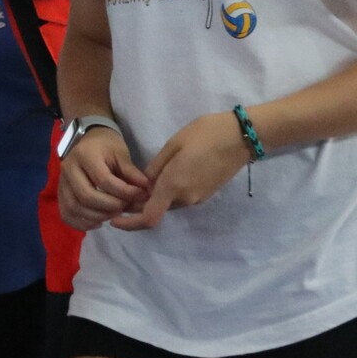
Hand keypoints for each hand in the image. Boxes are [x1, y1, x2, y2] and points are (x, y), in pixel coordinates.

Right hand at [59, 125, 152, 231]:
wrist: (88, 141)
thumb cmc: (107, 146)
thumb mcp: (121, 153)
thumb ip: (132, 172)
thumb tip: (145, 190)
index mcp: (85, 155)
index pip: (103, 180)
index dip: (124, 192)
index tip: (140, 195)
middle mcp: (69, 169)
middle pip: (86, 196)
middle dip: (110, 207)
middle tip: (125, 208)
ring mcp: (61, 182)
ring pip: (75, 208)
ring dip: (98, 216)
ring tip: (114, 214)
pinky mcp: (60, 194)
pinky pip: (67, 214)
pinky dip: (82, 223)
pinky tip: (98, 222)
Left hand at [111, 112, 250, 231]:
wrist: (241, 137)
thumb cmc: (205, 134)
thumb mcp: (173, 145)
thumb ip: (156, 167)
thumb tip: (143, 184)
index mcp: (174, 185)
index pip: (148, 217)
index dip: (129, 223)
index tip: (114, 220)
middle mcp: (185, 198)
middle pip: (156, 210)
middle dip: (139, 205)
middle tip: (123, 191)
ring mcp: (198, 198)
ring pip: (169, 203)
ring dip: (154, 198)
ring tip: (142, 180)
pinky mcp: (206, 193)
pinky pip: (181, 197)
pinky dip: (168, 193)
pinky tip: (164, 175)